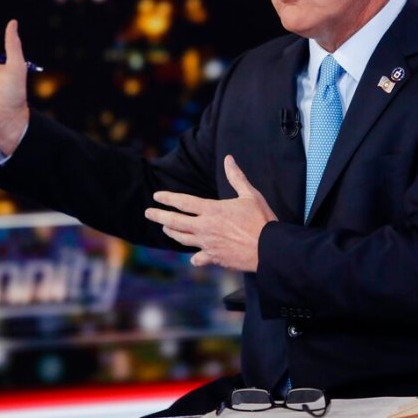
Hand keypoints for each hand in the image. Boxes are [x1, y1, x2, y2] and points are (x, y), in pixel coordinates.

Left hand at [146, 155, 277, 271]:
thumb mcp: (250, 194)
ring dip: (172, 232)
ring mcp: (207, 244)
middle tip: (148, 213)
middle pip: (175, 221)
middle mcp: (205, 227)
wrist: (268, 248)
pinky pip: (198, 258)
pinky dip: (195, 257)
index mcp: (212, 210)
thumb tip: (229, 159)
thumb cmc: (261, 220)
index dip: (168, 198)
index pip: (183, 202)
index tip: (156, 196)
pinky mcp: (214, 258)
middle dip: (159, 216)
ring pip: (182, 239)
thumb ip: (236, 177)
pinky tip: (193, 257)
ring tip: (166, 228)